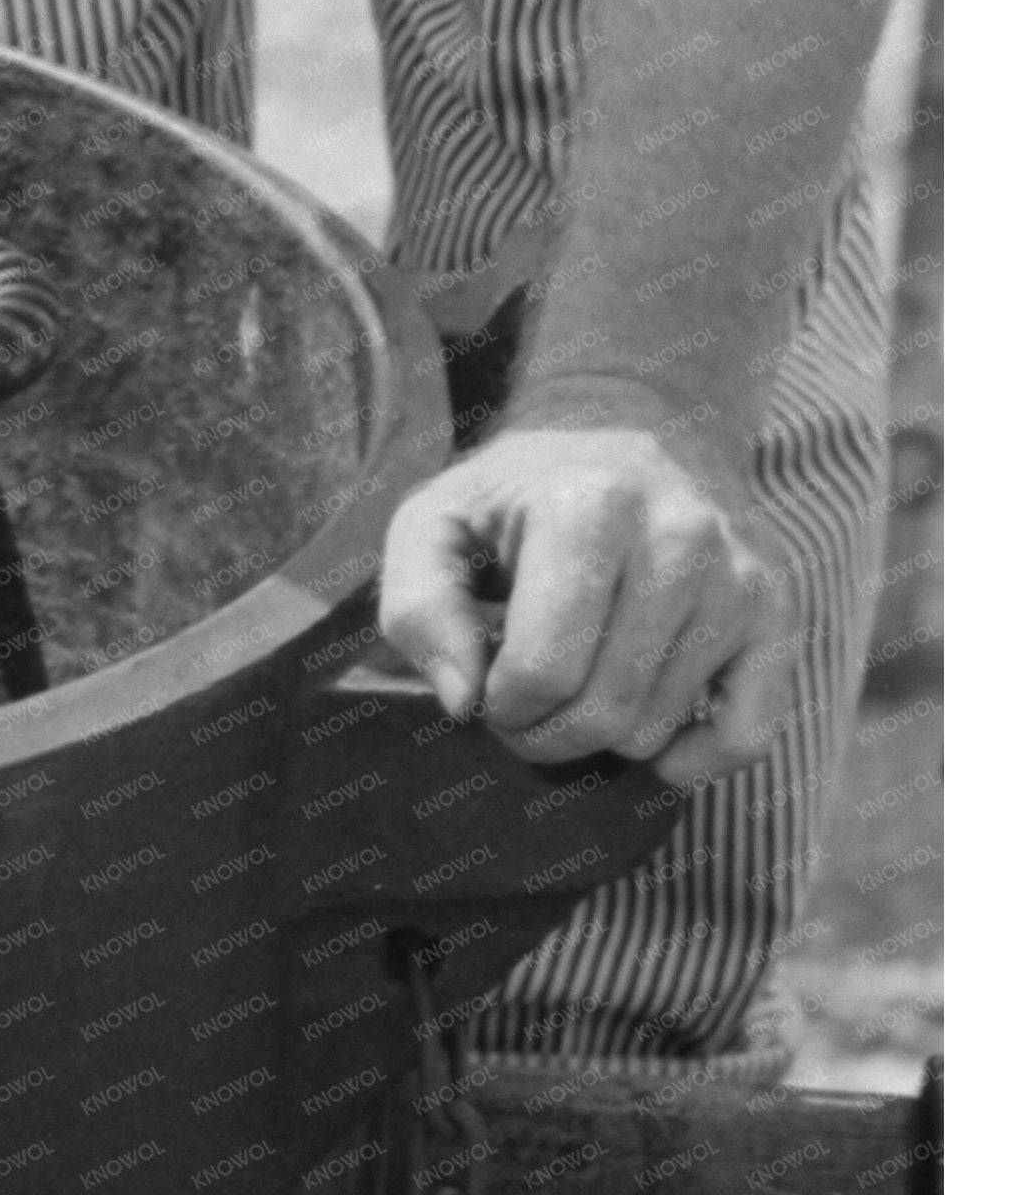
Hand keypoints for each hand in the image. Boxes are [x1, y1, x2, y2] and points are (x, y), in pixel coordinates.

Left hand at [378, 395, 799, 787]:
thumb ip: (419, 611)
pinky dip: (694, 759)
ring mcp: (738, 576)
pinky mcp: (775, 612)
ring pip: (656, 729)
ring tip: (576, 686)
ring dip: (600, 737)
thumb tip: (463, 702)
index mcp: (590, 509)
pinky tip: (649, 735)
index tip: (486, 686)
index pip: (543, 670)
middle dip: (542, 733)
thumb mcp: (431, 527)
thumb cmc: (513, 498)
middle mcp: (682, 537)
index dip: (499, 705)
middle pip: (603, 711)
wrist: (628, 434)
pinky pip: (748, 734)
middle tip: (523, 705)